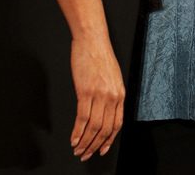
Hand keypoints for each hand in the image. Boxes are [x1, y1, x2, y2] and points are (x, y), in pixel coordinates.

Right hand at [69, 36, 124, 160]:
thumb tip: (104, 111)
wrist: (92, 40)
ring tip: (78, 150)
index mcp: (120, 94)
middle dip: (94, 146)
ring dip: (84, 142)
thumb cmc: (100, 56)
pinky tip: (73, 139)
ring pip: (93, 127)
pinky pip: (82, 118)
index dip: (109, 140)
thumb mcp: (112, 77)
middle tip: (86, 155)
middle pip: (104, 129)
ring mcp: (99, 94)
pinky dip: (77, 132)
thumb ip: (111, 94)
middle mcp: (112, 96)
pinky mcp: (85, 91)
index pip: (117, 124)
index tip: (102, 150)